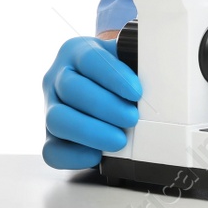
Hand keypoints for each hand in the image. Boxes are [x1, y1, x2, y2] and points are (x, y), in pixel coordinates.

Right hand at [41, 36, 141, 169]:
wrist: (96, 84)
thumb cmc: (112, 73)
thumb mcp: (121, 57)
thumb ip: (134, 60)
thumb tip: (158, 67)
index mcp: (75, 51)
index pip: (90, 59)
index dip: (113, 76)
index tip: (135, 92)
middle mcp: (56, 77)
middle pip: (71, 89)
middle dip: (105, 107)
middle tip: (131, 118)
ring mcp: (49, 107)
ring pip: (56, 119)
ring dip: (90, 132)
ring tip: (119, 139)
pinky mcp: (48, 135)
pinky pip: (51, 150)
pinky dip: (74, 156)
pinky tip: (97, 155)